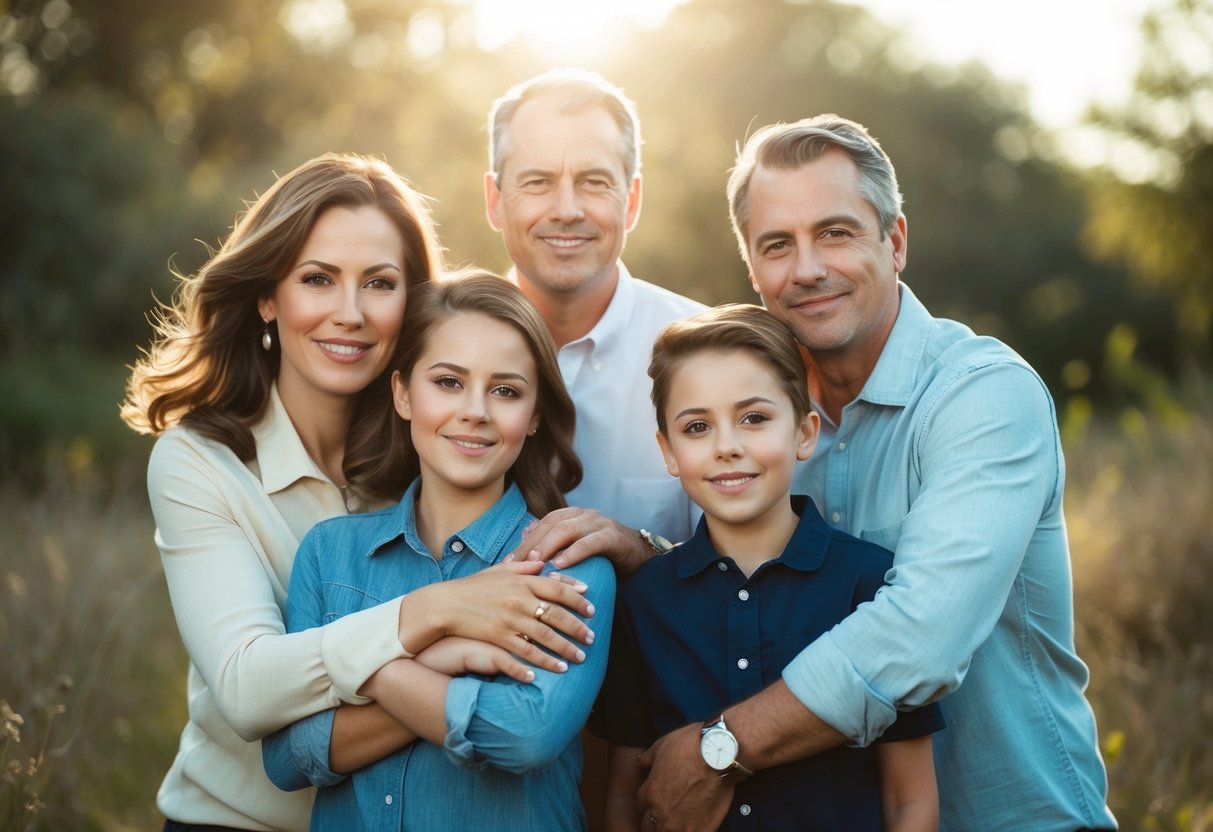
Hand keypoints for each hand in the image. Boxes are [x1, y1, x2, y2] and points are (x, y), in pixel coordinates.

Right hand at [398, 560, 595, 674]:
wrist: (443, 605)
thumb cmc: (470, 587)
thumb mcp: (497, 570)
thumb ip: (521, 566)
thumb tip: (542, 563)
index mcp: (521, 580)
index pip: (557, 589)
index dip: (577, 598)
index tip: (592, 607)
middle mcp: (519, 599)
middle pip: (557, 614)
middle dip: (577, 627)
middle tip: (592, 637)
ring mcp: (509, 619)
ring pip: (546, 636)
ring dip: (566, 648)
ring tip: (580, 657)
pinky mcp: (499, 637)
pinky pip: (527, 652)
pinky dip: (544, 662)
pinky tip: (557, 670)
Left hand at [506, 507, 652, 574]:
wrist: (640, 557)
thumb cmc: (604, 555)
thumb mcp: (576, 547)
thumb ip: (554, 540)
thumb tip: (524, 536)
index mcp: (572, 515)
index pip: (542, 524)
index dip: (524, 542)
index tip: (507, 563)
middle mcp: (584, 515)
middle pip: (551, 524)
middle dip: (531, 544)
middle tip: (515, 565)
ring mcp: (599, 523)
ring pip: (568, 529)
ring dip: (548, 545)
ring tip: (534, 562)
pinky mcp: (612, 536)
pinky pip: (590, 542)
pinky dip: (574, 552)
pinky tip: (561, 564)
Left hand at [636, 723, 732, 831]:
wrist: (720, 754)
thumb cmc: (692, 746)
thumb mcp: (663, 744)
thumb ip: (648, 758)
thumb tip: (640, 761)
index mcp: (650, 793)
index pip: (641, 807)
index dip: (649, 804)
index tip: (658, 801)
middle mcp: (660, 812)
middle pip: (649, 827)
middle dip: (655, 821)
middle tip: (668, 814)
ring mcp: (680, 824)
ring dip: (670, 829)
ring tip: (679, 821)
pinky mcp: (700, 830)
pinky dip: (691, 830)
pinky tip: (695, 825)